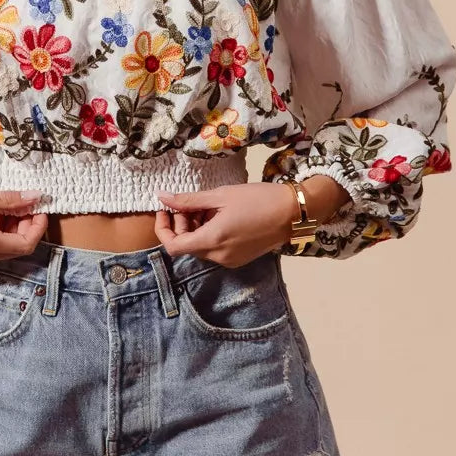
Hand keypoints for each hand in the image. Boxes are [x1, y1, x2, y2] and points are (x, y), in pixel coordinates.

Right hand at [0, 187, 47, 268]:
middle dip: (25, 226)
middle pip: (17, 248)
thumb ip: (6, 200)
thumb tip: (35, 197)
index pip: (27, 244)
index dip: (38, 226)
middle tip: (23, 202)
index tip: (39, 206)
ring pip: (4, 249)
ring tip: (4, 205)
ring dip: (11, 229)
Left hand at [154, 182, 296, 267]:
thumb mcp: (220, 195)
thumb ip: (189, 200)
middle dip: (182, 224)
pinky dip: (209, 234)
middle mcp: (219, 257)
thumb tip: (162, 197)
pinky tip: (219, 216)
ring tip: (207, 206)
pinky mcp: (239, 259)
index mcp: (212, 241)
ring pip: (200, 247)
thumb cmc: (257, 199)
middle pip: (186, 246)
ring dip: (196, 228)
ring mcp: (230, 261)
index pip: (173, 246)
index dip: (163, 229)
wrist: (293, 213)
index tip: (165, 210)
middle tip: (190, 203)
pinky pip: (215, 249)